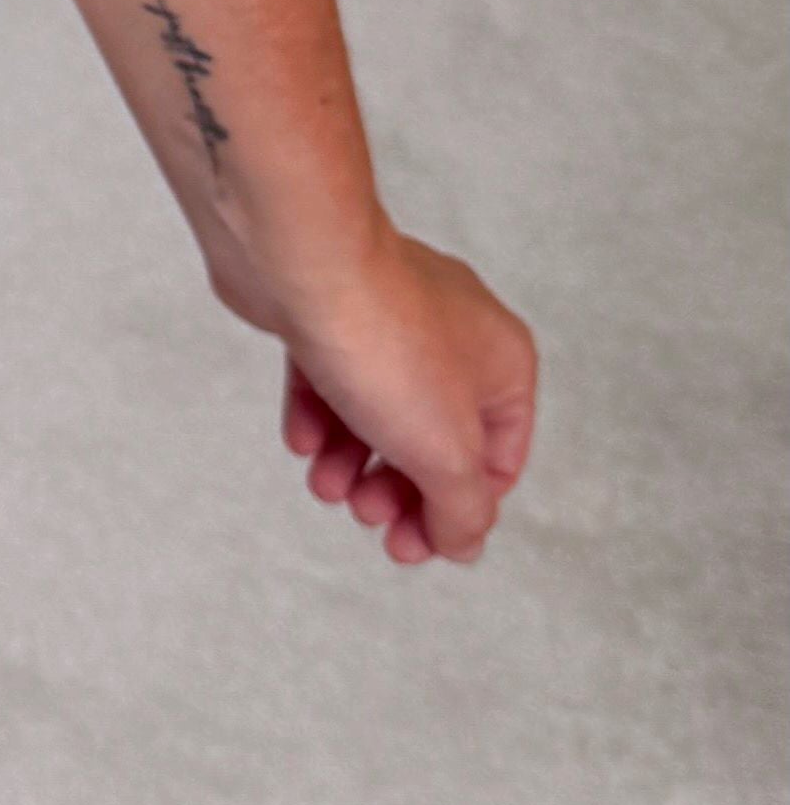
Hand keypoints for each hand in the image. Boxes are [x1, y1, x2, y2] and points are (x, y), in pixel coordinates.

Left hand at [215, 225, 537, 566]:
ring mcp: (391, 317)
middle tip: (368, 514)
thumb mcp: (444, 452)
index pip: (499, 458)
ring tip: (326, 483)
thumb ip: (461, 510)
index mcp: (504, 362)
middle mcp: (456, 334)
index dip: (458, 511)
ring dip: (352, 462)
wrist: (301, 261)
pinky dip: (318, 417)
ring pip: (379, 412)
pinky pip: (331, 379)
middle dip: (399, 489)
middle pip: (434, 440)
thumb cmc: (384, 343)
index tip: (416, 543)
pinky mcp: (332, 310)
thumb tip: (463, 544)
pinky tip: (302, 437)